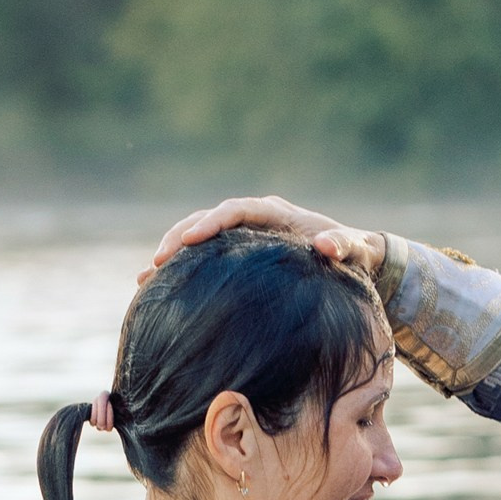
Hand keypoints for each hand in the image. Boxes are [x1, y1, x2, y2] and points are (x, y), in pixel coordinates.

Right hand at [141, 194, 384, 285]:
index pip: (236, 210)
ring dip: (172, 254)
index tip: (189, 241)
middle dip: (180, 237)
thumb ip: (344, 246)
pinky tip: (156, 289)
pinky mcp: (236, 255)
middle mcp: (254, 219)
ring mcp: (243, 236)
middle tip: (157, 263)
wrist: (353, 259)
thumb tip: (324, 245)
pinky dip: (181, 269)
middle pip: (207, 219)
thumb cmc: (354, 254)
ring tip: (145, 278)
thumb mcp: (355, 250)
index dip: (211, 222)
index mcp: (275, 212)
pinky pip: (203, 257)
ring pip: (199, 237)